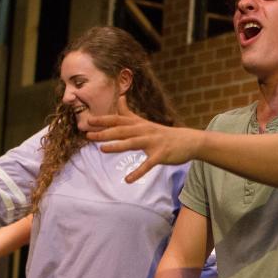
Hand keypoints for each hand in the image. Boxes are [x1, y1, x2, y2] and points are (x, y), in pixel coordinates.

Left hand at [86, 95, 200, 182]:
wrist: (189, 141)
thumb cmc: (164, 133)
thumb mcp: (145, 122)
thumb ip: (129, 113)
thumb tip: (120, 97)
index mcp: (140, 124)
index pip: (119, 120)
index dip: (104, 120)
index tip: (89, 121)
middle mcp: (145, 131)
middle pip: (122, 131)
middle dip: (105, 132)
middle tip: (88, 135)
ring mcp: (153, 142)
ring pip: (132, 143)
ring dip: (117, 146)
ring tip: (102, 150)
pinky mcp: (161, 155)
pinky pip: (148, 164)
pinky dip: (138, 172)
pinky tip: (127, 179)